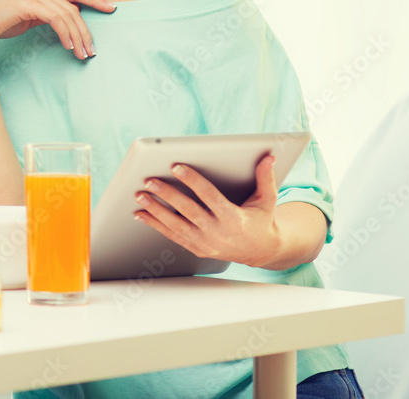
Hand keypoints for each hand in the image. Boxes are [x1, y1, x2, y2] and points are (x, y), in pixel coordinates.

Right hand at [0, 0, 114, 58]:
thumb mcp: (27, 18)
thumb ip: (44, 16)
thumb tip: (63, 26)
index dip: (94, 0)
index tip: (111, 8)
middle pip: (74, 6)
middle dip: (86, 29)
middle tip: (92, 49)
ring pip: (68, 14)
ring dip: (78, 36)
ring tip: (82, 54)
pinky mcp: (29, 3)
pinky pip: (56, 19)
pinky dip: (66, 33)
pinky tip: (68, 46)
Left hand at [132, 155, 282, 268]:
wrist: (260, 252)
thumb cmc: (260, 221)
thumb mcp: (267, 200)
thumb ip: (265, 178)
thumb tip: (268, 157)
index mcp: (234, 218)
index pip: (209, 196)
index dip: (193, 180)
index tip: (176, 166)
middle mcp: (218, 232)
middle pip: (188, 210)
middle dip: (167, 194)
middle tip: (149, 181)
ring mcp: (206, 243)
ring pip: (176, 225)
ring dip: (156, 210)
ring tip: (140, 195)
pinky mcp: (197, 248)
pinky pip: (173, 236)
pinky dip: (156, 225)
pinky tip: (141, 214)